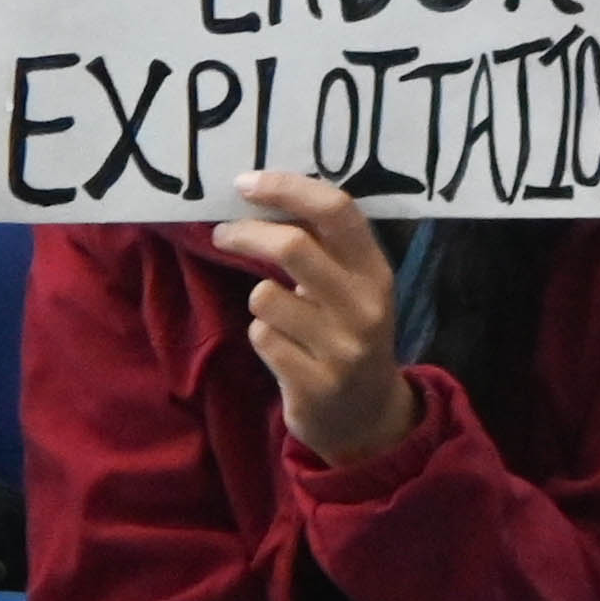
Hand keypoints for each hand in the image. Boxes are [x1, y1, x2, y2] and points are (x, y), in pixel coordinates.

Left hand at [211, 171, 418, 466]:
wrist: (368, 416)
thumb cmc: (349, 335)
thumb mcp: (354, 288)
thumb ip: (324, 249)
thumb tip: (263, 196)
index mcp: (376, 271)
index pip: (338, 211)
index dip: (288, 188)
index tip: (246, 183)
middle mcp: (366, 305)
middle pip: (292, 246)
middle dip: (246, 234)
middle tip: (223, 232)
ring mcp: (342, 347)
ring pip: (265, 296)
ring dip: (260, 301)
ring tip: (278, 315)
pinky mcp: (316, 383)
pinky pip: (262, 338)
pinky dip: (263, 337)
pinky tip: (285, 350)